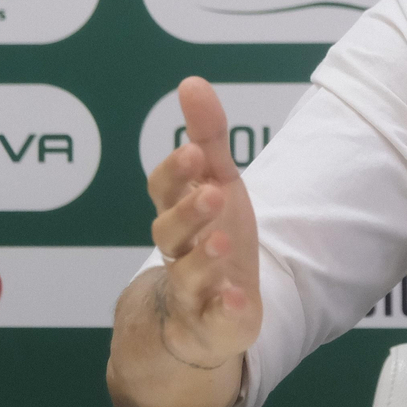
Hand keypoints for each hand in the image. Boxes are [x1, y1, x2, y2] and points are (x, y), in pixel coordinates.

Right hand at [146, 77, 261, 369]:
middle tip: (213, 193)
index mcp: (180, 214)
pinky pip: (218, 321)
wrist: (205, 312)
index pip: (165, 188)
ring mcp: (195, 291)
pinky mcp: (216, 324)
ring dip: (204, 258)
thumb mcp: (218, 181)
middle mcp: (180, 252)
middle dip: (189, 211)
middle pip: (171, 232)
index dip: (176, 171)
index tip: (194, 151)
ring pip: (189, 275)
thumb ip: (208, 134)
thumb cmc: (212, 233)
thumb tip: (191, 81)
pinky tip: (241, 300)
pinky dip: (227, 312)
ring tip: (223, 240)